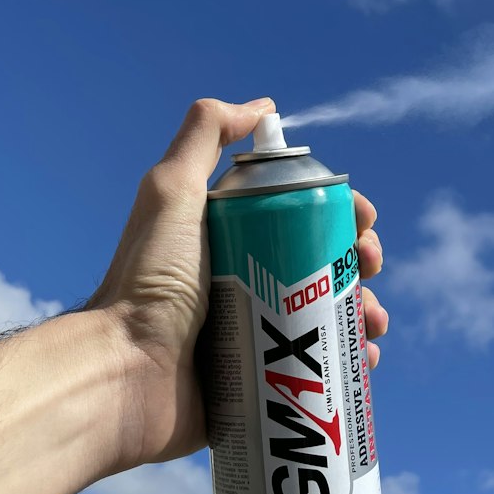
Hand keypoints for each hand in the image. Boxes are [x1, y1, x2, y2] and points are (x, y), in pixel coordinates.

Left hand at [88, 97, 387, 472]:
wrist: (122, 377)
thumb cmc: (146, 282)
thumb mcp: (172, 193)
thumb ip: (205, 136)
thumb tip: (264, 109)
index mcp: (229, 238)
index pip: (300, 214)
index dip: (339, 212)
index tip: (362, 220)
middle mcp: (245, 283)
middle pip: (323, 264)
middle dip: (360, 263)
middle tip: (370, 269)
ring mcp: (255, 336)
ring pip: (328, 317)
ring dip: (363, 311)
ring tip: (372, 323)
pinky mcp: (261, 383)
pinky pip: (317, 372)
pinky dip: (349, 363)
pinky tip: (365, 360)